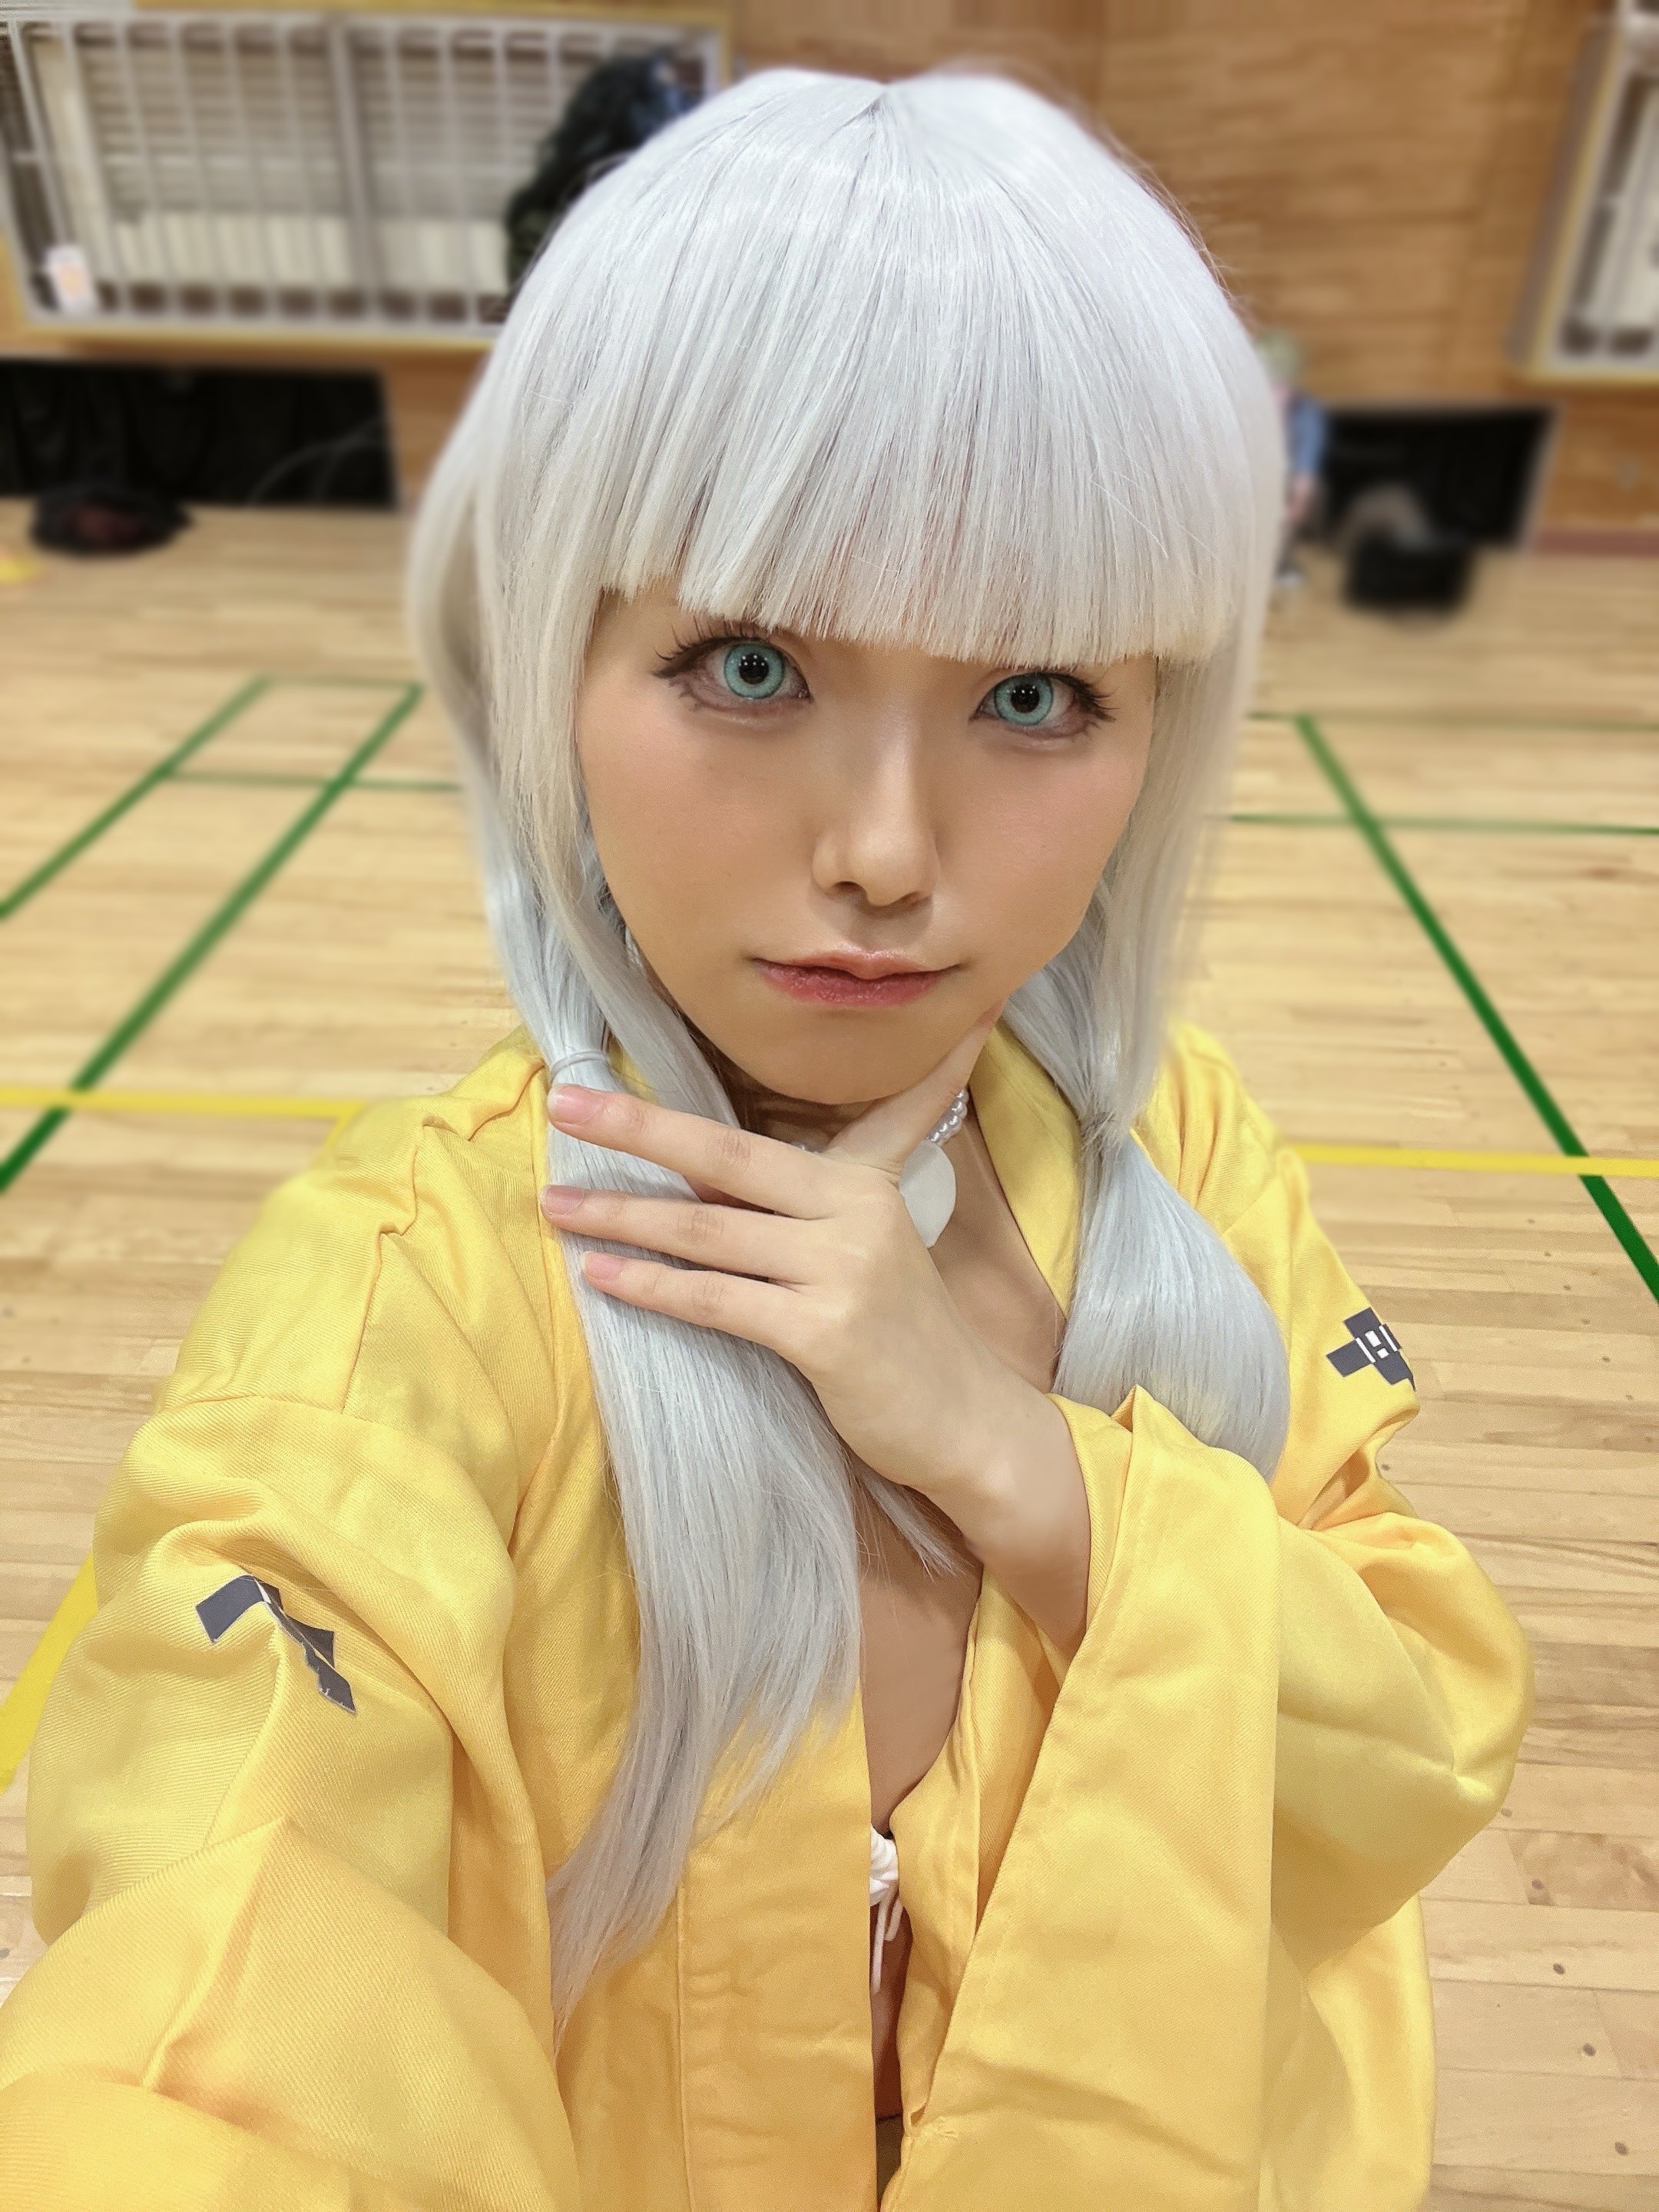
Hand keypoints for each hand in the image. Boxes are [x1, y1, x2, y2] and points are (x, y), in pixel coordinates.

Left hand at [538, 1008, 1040, 1506]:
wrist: (968, 1420)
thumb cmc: (902, 1334)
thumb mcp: (866, 1244)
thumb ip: (802, 1201)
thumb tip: (702, 1174)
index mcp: (860, 1180)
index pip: (753, 1133)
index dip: (674, 1107)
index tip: (600, 1080)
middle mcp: (853, 1211)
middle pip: (724, 1159)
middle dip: (637, 1130)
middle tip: (564, 1106)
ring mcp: (842, 1271)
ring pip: (709, 1232)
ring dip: (623, 1216)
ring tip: (555, 1204)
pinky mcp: (826, 1333)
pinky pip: (719, 1302)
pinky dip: (655, 1288)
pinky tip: (602, 1275)